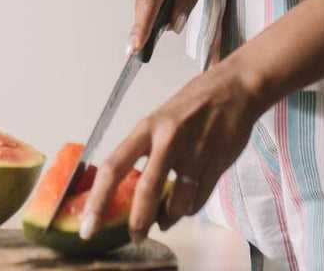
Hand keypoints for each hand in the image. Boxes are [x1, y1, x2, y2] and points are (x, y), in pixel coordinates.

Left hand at [79, 57, 262, 241]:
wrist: (234, 88)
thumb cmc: (193, 103)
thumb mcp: (161, 120)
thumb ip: (148, 152)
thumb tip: (133, 192)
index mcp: (148, 127)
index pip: (114, 167)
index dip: (98, 200)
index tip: (88, 225)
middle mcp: (169, 139)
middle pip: (146, 190)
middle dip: (138, 221)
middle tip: (133, 236)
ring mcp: (195, 153)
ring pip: (178, 203)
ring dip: (169, 218)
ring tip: (165, 219)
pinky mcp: (217, 164)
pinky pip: (199, 201)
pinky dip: (189, 209)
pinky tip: (185, 206)